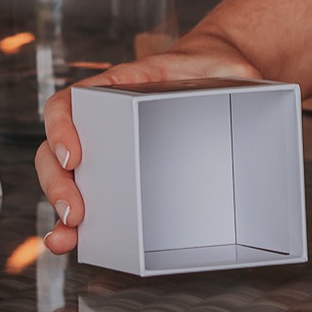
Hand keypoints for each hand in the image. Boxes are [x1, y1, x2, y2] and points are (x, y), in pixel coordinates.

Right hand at [34, 28, 261, 255]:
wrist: (219, 79)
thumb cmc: (215, 72)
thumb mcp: (226, 69)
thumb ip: (239, 76)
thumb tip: (254, 87)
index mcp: (118, 88)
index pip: (70, 103)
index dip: (62, 128)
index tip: (76, 155)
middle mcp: (103, 121)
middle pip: (57, 150)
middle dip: (57, 183)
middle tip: (74, 210)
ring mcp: (108, 150)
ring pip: (65, 178)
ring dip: (59, 210)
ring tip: (66, 236)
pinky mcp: (121, 177)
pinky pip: (90, 198)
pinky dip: (76, 224)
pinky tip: (74, 242)